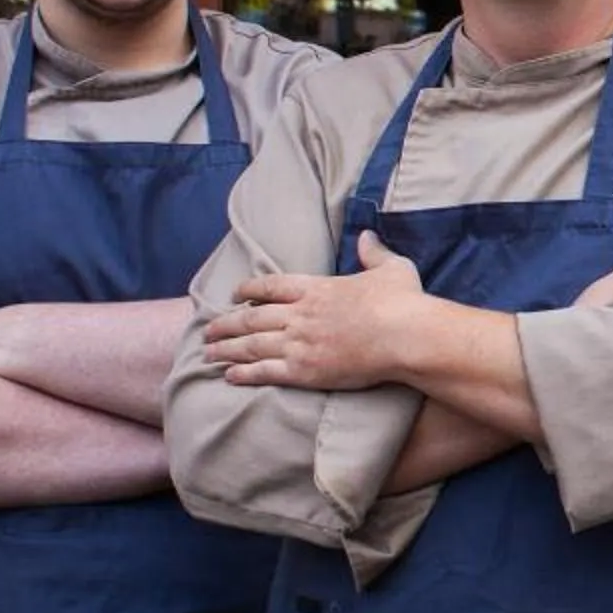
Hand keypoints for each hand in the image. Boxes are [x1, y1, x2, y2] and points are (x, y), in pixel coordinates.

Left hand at [206, 232, 434, 390]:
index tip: (236, 294)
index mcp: (317, 288)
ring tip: (208, 353)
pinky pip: (266, 371)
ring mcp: (300, 343)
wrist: (405, 335)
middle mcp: (301, 314)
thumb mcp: (392, 269)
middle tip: (207, 330)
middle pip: (252, 317)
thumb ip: (375, 253)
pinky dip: (244, 373)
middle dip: (226, 323)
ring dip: (227, 349)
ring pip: (252, 344)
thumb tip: (367, 236)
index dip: (250, 289)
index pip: (272, 286)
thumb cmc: (403, 302)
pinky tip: (229, 376)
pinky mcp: (305, 371)